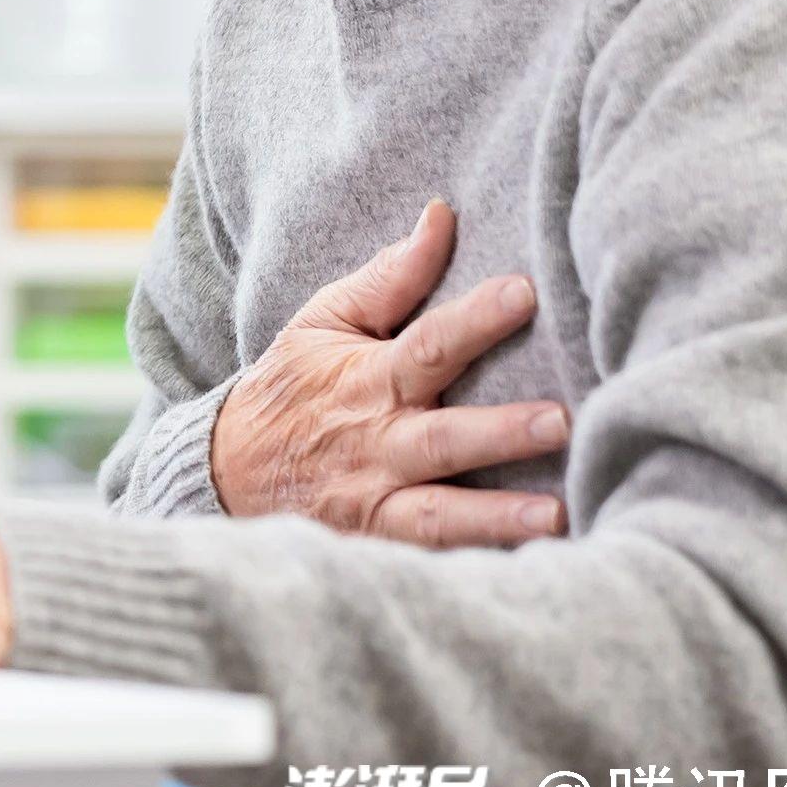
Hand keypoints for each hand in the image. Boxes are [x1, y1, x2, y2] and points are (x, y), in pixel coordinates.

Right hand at [211, 199, 568, 544]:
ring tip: (555, 516)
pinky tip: (529, 571)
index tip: (523, 291)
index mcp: (368, 380)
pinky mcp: (375, 547)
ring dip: (495, 515)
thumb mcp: (326, 321)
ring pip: (437, 513)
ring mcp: (374, 502)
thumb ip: (391, 277)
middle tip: (560, 420)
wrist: (225, 471)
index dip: (474, 319)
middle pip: (442, 438)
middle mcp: (376, 443)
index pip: (427, 345)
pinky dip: (472, 564)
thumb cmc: (293, 387)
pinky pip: (427, 560)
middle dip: (500, 430)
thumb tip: (442, 215)